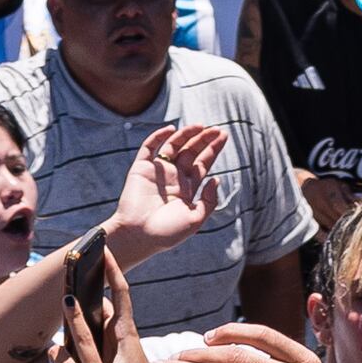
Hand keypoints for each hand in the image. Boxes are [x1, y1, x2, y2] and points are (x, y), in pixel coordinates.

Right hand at [107, 125, 227, 261]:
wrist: (138, 236)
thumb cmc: (166, 233)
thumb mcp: (195, 220)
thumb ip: (209, 201)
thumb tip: (216, 179)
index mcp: (187, 189)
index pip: (203, 163)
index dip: (213, 149)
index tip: (223, 136)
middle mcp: (173, 177)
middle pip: (191, 151)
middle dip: (204, 139)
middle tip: (217, 129)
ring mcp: (158, 171)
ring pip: (174, 145)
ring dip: (186, 134)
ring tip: (201, 126)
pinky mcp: (141, 168)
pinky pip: (150, 147)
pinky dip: (159, 136)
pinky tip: (171, 129)